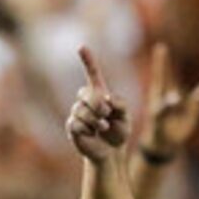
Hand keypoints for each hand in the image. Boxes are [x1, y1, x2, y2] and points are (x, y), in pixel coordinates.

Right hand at [64, 47, 132, 166]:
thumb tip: (106, 99)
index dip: (87, 60)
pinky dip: (88, 130)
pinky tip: (92, 135)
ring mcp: (77, 113)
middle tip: (107, 115)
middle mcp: (85, 100)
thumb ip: (120, 104)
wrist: (111, 152)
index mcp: (99, 93)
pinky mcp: (72, 126)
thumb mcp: (126, 116)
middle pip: (86, 94)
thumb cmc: (119, 132)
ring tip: (102, 128)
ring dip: (95, 121)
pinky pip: (76, 123)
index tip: (82, 47)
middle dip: (98, 105)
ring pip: (81, 111)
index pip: (92, 73)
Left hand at [136, 43, 198, 163]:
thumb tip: (173, 98)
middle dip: (168, 64)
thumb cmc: (157, 131)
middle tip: (166, 49)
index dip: (160, 61)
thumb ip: (162, 110)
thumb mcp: (157, 121)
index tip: (160, 47)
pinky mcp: (192, 107)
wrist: (165, 142)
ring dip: (193, 91)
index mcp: (158, 95)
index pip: (160, 75)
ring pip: (187, 90)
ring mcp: (182, 100)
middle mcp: (171, 94)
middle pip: (171, 76)